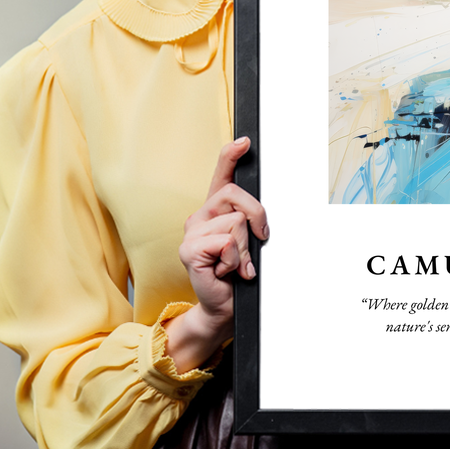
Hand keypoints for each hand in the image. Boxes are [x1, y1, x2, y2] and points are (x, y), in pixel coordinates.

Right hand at [164, 137, 268, 371]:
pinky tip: (226, 271)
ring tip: (236, 264)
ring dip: (245, 248)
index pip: (221, 175)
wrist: (225, 306)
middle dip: (257, 217)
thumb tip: (260, 214)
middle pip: (236, 195)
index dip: (231, 155)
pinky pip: (226, 242)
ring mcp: (192, 232)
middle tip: (258, 241)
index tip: (245, 141)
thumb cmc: (238, 273)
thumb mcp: (249, 241)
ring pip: (236, 222)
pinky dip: (235, 260)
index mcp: (215, 210)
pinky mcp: (189, 250)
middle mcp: (200, 216)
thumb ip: (250, 222)